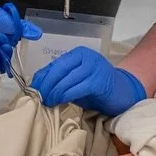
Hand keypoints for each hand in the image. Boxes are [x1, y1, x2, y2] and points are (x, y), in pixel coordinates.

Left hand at [31, 46, 146, 116]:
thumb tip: (38, 86)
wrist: (123, 92)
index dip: (41, 77)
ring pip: (66, 80)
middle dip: (46, 85)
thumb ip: (60, 79)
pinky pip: (77, 88)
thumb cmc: (96, 88)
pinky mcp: (99, 81)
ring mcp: (94, 68)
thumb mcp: (75, 80)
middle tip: (39, 97)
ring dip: (54, 92)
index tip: (32, 89)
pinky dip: (66, 95)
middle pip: (59, 70)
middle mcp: (86, 57)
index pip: (54, 64)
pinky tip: (60, 101)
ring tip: (47, 101)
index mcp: (78, 54)